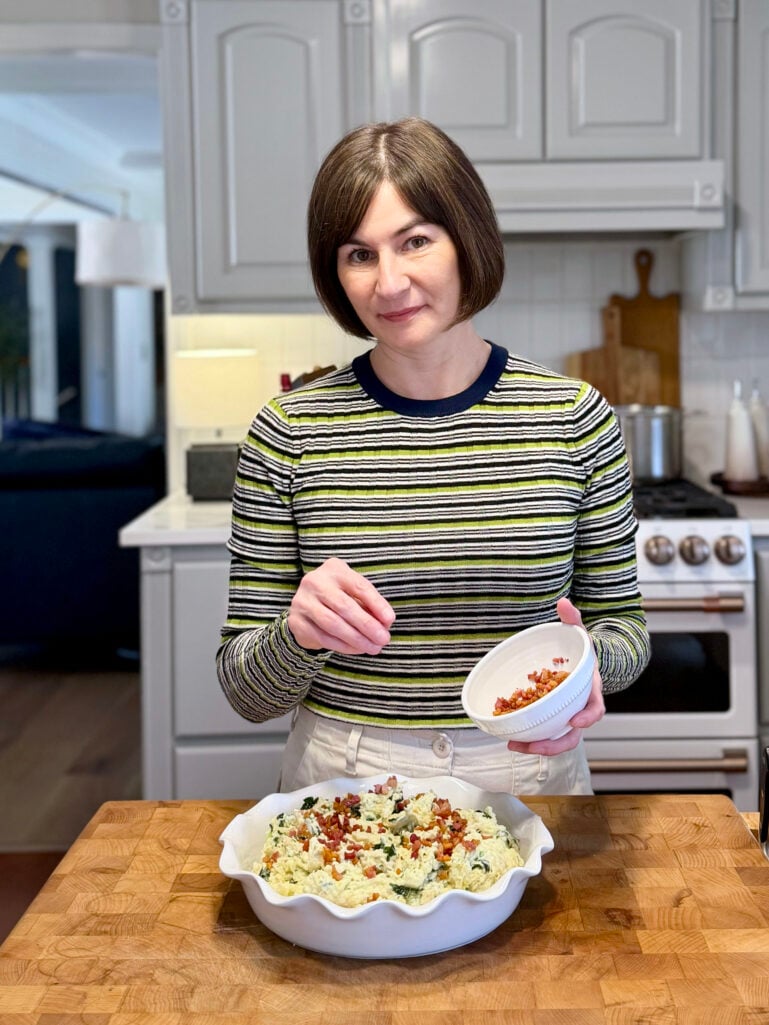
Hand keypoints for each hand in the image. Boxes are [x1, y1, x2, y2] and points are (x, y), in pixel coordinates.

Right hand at [288, 558, 395, 654]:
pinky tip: (357, 649)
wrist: (307, 606)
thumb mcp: (354, 593)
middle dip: (367, 625)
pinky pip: (323, 637)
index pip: (358, 586)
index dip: (376, 604)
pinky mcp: (296, 622)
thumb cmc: (340, 597)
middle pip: (344, 606)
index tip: (390, 620)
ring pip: (332, 623)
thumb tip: (386, 623)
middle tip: (384, 639)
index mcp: (334, 569)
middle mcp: (315, 582)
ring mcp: (302, 601)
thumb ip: (369, 605)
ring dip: (356, 639)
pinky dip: (343, 646)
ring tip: (373, 648)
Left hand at [507, 597, 604, 755]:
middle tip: (534, 747)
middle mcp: (580, 710)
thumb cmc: (581, 652)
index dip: (588, 718)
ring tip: (514, 746)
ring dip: (537, 748)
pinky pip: (544, 734)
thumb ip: (573, 619)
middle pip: (573, 736)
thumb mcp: (579, 634)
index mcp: (592, 692)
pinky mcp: (553, 721)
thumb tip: (564, 601)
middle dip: (554, 746)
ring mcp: (566, 718)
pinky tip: (511, 739)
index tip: (576, 722)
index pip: (596, 709)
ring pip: (556, 741)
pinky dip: (530, 739)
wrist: (581, 665)